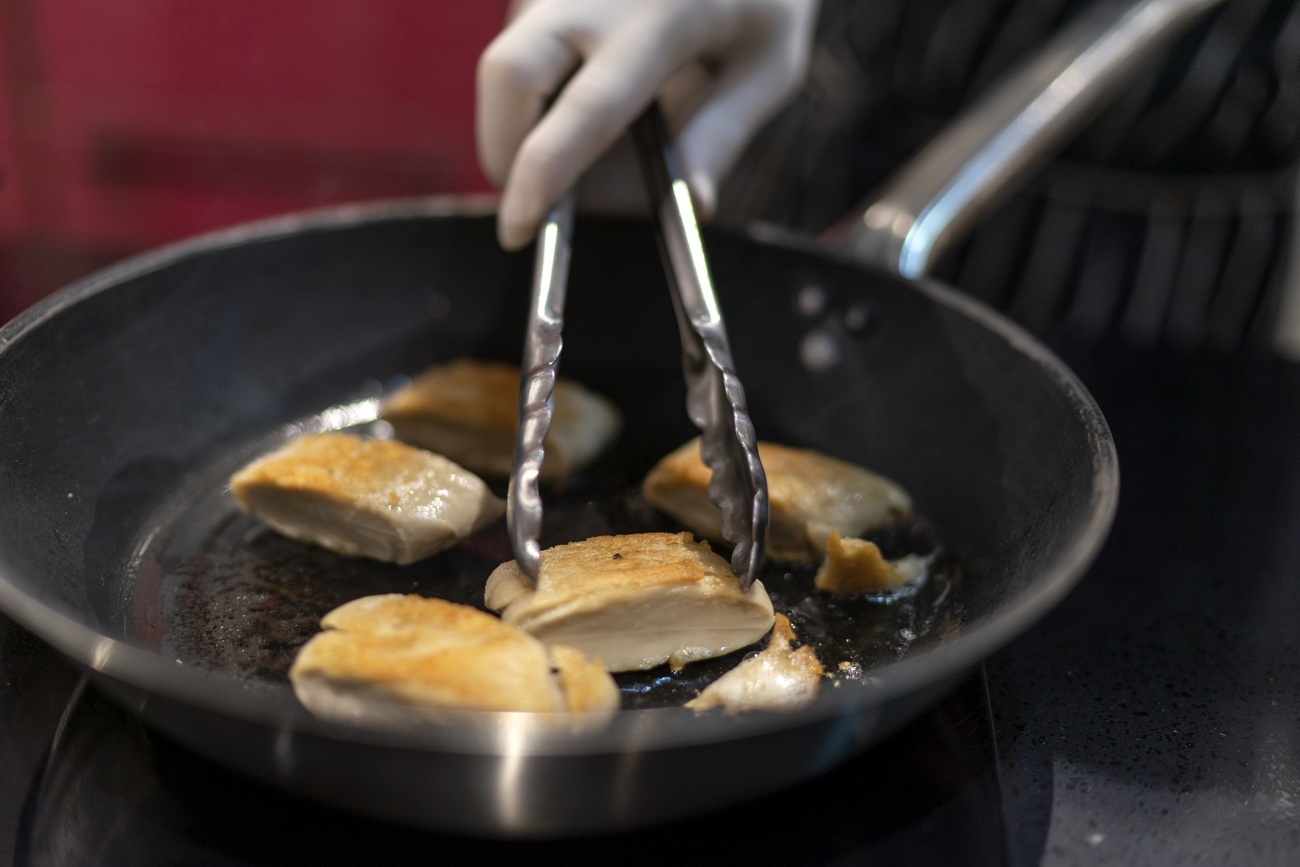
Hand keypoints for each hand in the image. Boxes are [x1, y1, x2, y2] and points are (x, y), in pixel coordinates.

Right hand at [477, 0, 817, 249]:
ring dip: (519, 115)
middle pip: (507, 74)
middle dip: (501, 147)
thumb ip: (722, 135)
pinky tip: (584, 80)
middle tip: (529, 197)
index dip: (543, 176)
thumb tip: (689, 206)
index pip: (587, 109)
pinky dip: (535, 81)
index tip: (521, 228)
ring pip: (504, 58)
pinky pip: (519, 36)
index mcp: (661, 18)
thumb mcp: (769, 66)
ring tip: (578, 134)